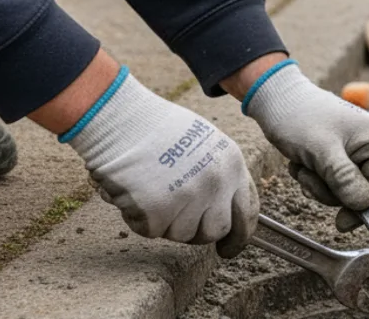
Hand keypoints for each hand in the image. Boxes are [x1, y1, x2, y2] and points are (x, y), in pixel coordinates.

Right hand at [65, 68, 257, 256]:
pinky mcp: (159, 211)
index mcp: (232, 164)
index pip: (247, 211)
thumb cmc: (156, 128)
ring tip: (151, 189)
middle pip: (215, 231)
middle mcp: (217, 183)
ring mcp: (189, 198)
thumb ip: (218, 174)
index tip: (229, 249)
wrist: (121, 120)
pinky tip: (134, 192)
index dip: (239, 236)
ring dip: (165, 221)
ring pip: (181, 234)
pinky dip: (139, 218)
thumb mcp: (204, 143)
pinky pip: (151, 231)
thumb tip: (222, 208)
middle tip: (175, 217)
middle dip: (196, 231)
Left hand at [242, 61, 368, 231]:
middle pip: (363, 188)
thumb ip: (344, 178)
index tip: (341, 224)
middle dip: (333, 190)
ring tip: (302, 167)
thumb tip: (364, 205)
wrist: (275, 98)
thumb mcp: (321, 151)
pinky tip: (301, 163)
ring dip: (319, 184)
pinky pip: (332, 179)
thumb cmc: (298, 118)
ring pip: (344, 187)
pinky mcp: (337, 153)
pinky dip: (314, 178)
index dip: (364, 207)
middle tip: (309, 178)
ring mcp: (353, 148)